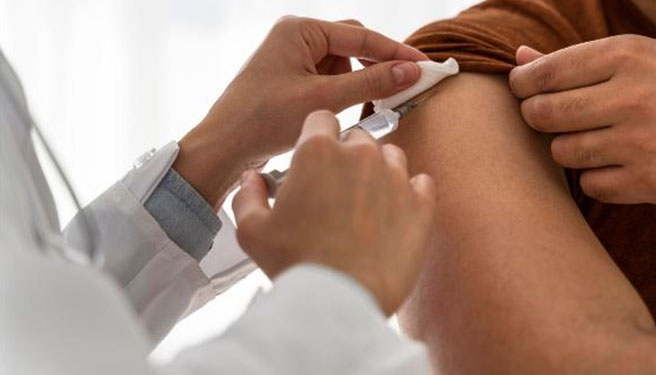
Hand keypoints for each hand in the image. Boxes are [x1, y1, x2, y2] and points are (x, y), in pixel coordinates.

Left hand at [176, 17, 427, 206]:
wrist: (222, 149)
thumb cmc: (262, 120)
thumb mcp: (324, 101)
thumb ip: (371, 83)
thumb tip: (411, 70)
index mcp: (300, 30)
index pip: (362, 35)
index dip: (397, 52)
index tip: (426, 66)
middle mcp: (296, 37)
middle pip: (354, 46)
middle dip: (376, 69)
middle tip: (403, 90)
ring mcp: (293, 58)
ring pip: (344, 66)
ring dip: (357, 86)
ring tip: (362, 111)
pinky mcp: (292, 79)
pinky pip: (330, 80)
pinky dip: (343, 96)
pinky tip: (342, 115)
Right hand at [231, 110, 436, 314]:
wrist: (341, 300)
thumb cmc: (295, 264)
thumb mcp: (252, 230)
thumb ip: (249, 195)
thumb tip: (253, 179)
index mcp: (318, 151)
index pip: (321, 119)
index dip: (316, 136)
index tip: (314, 157)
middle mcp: (361, 155)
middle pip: (358, 137)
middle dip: (347, 155)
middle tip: (337, 187)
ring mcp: (396, 177)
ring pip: (391, 155)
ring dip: (379, 170)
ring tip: (367, 200)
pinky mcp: (421, 204)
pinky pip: (422, 182)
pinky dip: (411, 192)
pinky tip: (396, 210)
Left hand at [509, 35, 655, 203]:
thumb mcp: (641, 58)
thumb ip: (577, 60)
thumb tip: (519, 58)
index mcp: (629, 56)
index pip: (545, 73)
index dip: (523, 83)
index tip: (523, 89)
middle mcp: (634, 97)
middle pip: (544, 115)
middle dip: (537, 117)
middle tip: (549, 117)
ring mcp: (642, 143)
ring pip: (563, 153)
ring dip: (570, 148)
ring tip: (596, 139)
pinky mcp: (650, 182)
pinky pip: (590, 184)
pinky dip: (597, 177)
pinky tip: (620, 163)